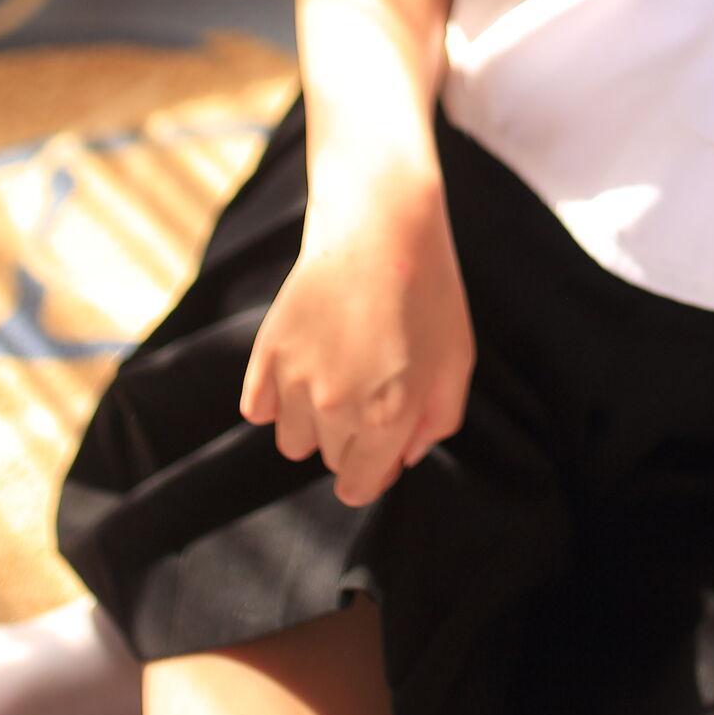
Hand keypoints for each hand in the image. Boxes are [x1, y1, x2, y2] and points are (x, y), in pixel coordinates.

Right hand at [238, 179, 475, 507]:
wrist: (381, 227)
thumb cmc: (429, 293)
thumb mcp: (456, 363)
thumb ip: (436, 423)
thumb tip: (404, 457)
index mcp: (388, 418)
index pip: (359, 487)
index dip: (373, 472)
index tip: (380, 448)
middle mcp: (336, 408)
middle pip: (330, 460)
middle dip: (351, 440)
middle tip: (369, 390)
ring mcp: (295, 380)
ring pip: (291, 441)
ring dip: (312, 423)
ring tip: (336, 377)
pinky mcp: (267, 352)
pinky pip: (257, 409)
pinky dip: (275, 399)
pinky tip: (304, 368)